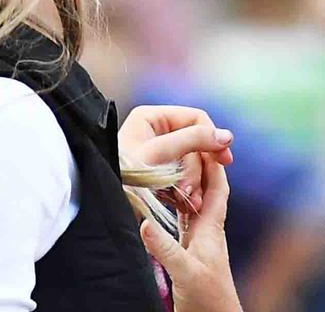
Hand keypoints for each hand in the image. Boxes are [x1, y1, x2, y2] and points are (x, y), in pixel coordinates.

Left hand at [119, 105, 234, 211]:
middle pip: (196, 143)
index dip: (212, 137)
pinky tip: (185, 204)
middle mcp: (154, 132)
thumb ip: (193, 140)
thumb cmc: (120, 175)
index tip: (224, 160)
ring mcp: (156, 154)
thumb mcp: (158, 154)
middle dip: (198, 167)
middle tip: (194, 190)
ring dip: (194, 182)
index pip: (196, 118)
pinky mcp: (156, 175)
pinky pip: (181, 178)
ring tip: (188, 201)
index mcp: (151, 117)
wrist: (97, 206)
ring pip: (191, 163)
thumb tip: (227, 136)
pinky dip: (186, 191)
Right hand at [141, 155, 242, 311]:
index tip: (203, 138)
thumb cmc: (207, 300)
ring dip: (185, 185)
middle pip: (205, 190)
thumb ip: (164, 247)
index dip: (212, 163)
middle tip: (182, 144)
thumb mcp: (184, 270)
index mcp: (211, 228)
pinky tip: (163, 203)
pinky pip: (183, 221)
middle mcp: (207, 231)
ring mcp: (198, 242)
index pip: (216, 187)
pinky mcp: (189, 254)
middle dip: (197, 167)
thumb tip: (143, 221)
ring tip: (169, 165)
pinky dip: (175, 207)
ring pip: (193, 204)